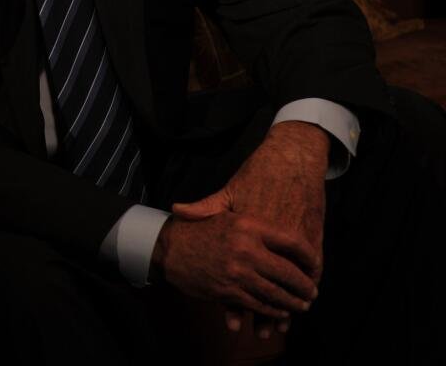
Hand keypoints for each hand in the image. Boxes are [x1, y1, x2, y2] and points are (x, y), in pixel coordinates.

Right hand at [151, 206, 319, 324]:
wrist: (169, 248)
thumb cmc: (200, 229)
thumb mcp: (224, 212)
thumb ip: (254, 218)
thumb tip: (282, 224)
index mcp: (249, 226)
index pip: (292, 241)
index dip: (309, 255)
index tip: (315, 264)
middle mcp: (246, 248)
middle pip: (288, 272)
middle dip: (304, 285)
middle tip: (312, 291)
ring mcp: (238, 272)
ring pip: (276, 293)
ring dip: (293, 302)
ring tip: (302, 304)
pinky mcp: (229, 291)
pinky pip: (259, 304)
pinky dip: (273, 310)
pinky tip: (280, 311)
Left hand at [158, 122, 329, 336]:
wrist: (291, 159)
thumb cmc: (257, 176)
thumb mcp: (229, 191)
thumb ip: (206, 207)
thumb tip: (177, 211)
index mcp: (248, 231)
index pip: (241, 272)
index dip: (238, 298)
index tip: (233, 318)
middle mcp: (271, 239)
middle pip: (269, 283)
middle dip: (267, 310)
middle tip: (264, 330)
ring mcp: (295, 238)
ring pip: (292, 280)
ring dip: (290, 303)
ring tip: (284, 324)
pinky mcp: (313, 235)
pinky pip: (312, 266)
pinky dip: (308, 283)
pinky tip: (303, 297)